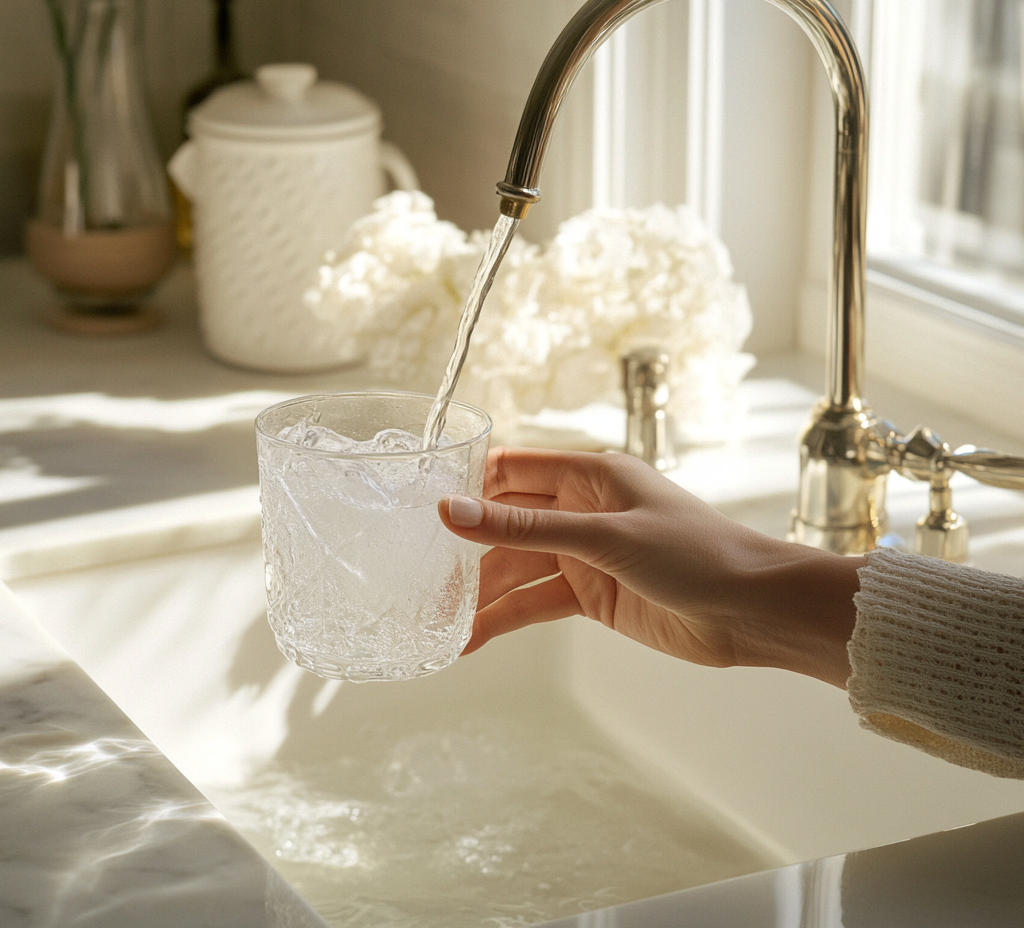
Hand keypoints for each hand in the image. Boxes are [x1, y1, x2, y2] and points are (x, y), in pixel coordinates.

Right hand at [438, 447, 860, 686]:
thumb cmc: (697, 554)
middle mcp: (583, 510)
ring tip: (438, 621)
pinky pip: (536, 602)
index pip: (513, 469)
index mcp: (591, 475)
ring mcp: (586, 554)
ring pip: (518, 569)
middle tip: (420, 578)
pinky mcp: (592, 595)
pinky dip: (506, 619)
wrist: (754, 612)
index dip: (468, 486)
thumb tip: (453, 511)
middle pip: (508, 525)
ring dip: (481, 594)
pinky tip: (473, 638)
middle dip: (466, 551)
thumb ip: (525, 529)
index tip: (420, 508)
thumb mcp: (604, 537)